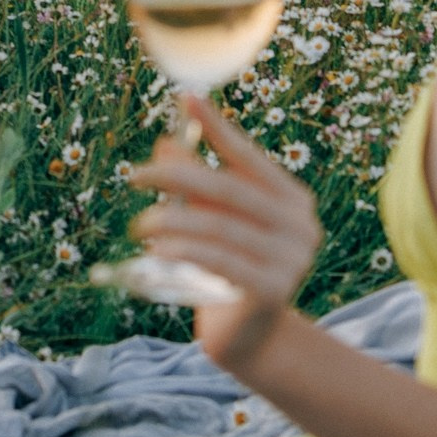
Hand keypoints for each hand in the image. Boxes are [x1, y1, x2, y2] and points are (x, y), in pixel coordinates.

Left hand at [122, 97, 321, 372]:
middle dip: (179, 176)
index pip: (248, 157)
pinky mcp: (275, 289)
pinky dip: (185, 251)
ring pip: (220, 226)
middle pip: (230, 188)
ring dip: (172, 221)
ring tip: (140, 225)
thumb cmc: (227, 272)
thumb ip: (195, 185)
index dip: (217, 127)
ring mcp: (293, 258)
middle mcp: (300, 223)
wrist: (250, 338)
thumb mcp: (210, 223)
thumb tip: (165, 144)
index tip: (186, 99)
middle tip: (135, 175)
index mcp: (291, 199)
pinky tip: (156, 250)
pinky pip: (222, 260)